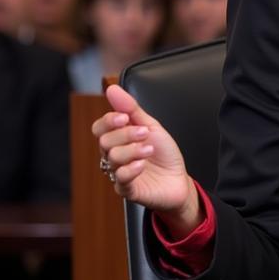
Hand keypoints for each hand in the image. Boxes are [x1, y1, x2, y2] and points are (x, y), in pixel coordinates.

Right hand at [91, 84, 200, 236]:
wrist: (179, 179)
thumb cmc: (163, 153)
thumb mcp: (151, 126)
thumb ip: (131, 109)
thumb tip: (112, 89)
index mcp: (117, 139)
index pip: (99, 128)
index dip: (108, 121)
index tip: (124, 117)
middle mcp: (114, 156)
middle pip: (104, 142)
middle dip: (125, 135)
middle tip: (144, 133)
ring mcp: (118, 173)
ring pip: (112, 159)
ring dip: (132, 151)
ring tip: (149, 149)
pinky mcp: (127, 190)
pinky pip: (120, 179)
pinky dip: (131, 170)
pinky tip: (143, 165)